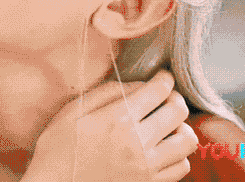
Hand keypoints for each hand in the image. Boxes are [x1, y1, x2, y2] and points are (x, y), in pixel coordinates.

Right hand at [25, 70, 197, 181]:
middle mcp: (137, 143)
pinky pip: (181, 167)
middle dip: (175, 98)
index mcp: (117, 119)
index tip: (162, 77)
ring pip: (187, 141)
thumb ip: (106, 93)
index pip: (158, 90)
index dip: (164, 78)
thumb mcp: (73, 111)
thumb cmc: (57, 148)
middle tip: (166, 97)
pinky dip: (178, 154)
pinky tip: (162, 148)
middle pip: (178, 111)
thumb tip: (138, 84)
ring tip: (167, 125)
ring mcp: (146, 167)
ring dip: (181, 127)